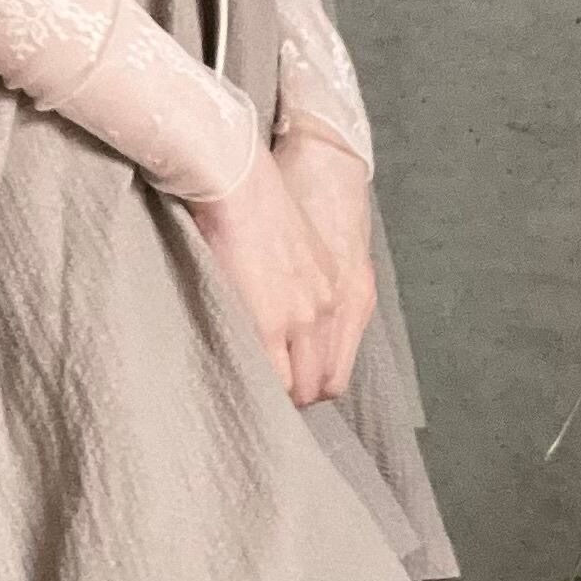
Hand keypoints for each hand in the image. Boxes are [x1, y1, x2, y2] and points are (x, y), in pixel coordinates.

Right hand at [186, 137, 368, 405]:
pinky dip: (259, 387)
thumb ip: (299, 287)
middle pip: (322, 383)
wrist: (241, 181)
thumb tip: (279, 312)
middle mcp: (329, 309)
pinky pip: (272, 376)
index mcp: (341, 291)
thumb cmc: (259, 206)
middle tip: (264, 399)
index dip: (307, 379)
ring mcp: (302, 318)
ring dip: (277, 398)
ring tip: (250, 395)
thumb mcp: (299, 250)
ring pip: (300, 387)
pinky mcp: (270, 320)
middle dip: (295, 397)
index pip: (334, 361)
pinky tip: (239, 383)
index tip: (283, 382)